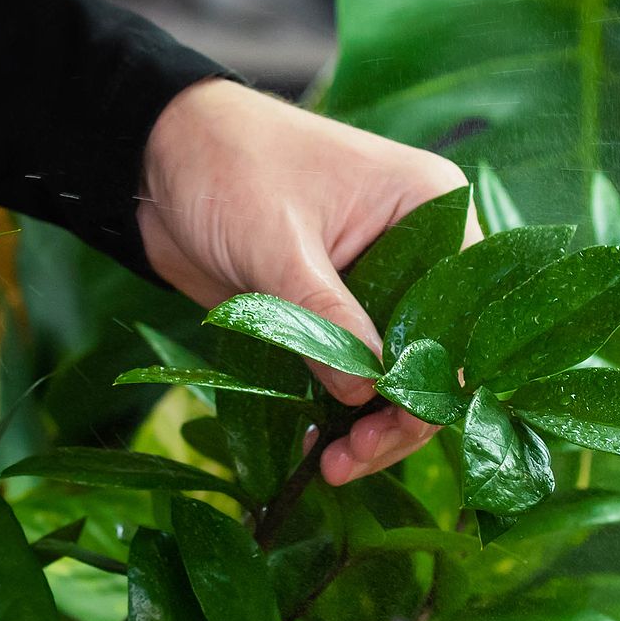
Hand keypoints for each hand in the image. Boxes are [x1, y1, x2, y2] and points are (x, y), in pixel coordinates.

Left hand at [138, 80, 471, 485]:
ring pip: (398, 370)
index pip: (463, 310)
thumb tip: (361, 395)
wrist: (156, 157)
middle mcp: (417, 247)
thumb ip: (322, 317)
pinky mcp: (335, 307)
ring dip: (370, 422)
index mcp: (429, 207)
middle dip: (401, 413)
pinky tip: (316, 442)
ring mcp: (377, 280)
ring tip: (330, 464)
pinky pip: (355, 370)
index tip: (392, 424)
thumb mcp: (276, 243)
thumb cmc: (226, 165)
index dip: (438, 376)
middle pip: (437, 351)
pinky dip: (341, 409)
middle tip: (350, 459)